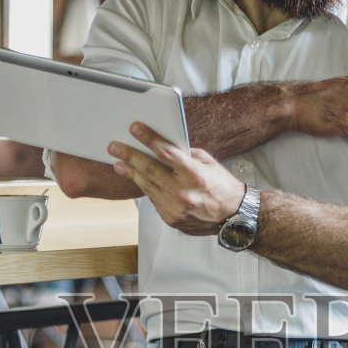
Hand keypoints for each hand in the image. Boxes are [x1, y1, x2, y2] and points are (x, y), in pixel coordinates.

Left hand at [108, 124, 244, 235]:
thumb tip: (162, 145)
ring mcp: (175, 209)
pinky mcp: (171, 219)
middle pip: (150, 170)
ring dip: (131, 172)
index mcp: (195, 175)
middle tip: (114, 146)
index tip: (134, 128)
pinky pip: (153, 199)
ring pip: (147, 186)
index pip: (166, 153)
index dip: (149, 139)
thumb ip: (185, 155)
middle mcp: (184, 193)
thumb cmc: (221, 186)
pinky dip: (145, 187)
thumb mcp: (207, 164)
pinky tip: (136, 177)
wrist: (232, 216)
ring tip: (118, 162)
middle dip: (130, 155)